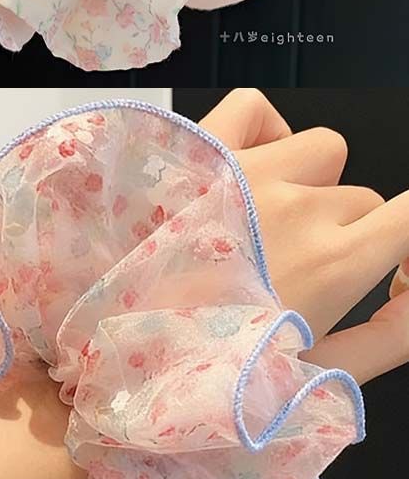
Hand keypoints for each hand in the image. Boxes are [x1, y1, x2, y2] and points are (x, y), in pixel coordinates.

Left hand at [197, 89, 408, 382]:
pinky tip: (244, 169)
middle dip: (341, 232)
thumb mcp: (311, 371)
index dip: (406, 243)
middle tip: (287, 272)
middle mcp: (296, 205)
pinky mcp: (196, 146)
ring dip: (307, 180)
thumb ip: (388, 338)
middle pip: (358, 198)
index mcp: (333, 262)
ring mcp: (244, 167)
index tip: (385, 269)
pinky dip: (264, 131)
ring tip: (264, 220)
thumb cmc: (201, 361)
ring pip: (320, 149)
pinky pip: (254, 107)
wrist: (100, 335)